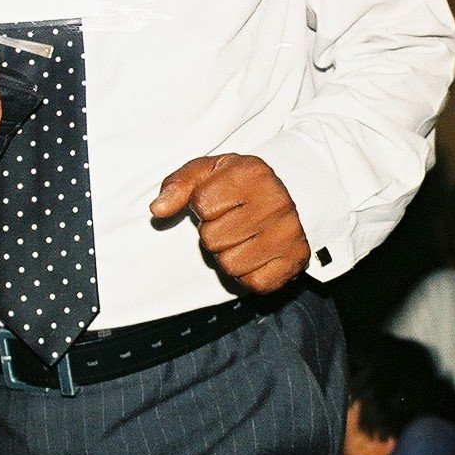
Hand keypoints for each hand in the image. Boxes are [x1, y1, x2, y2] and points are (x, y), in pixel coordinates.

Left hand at [151, 154, 310, 292]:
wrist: (282, 194)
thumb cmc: (235, 184)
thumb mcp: (204, 172)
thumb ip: (177, 186)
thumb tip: (157, 210)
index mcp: (251, 173)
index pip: (201, 204)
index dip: (200, 206)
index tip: (217, 200)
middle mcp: (277, 202)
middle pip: (212, 239)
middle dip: (212, 232)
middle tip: (228, 221)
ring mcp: (290, 233)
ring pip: (230, 265)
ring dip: (228, 255)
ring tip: (240, 236)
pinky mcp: (297, 260)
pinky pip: (254, 283)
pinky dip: (248, 273)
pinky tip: (255, 252)